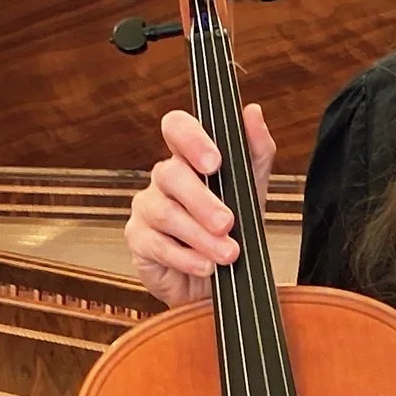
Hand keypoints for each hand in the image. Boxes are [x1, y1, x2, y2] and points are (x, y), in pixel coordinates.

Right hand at [124, 103, 274, 306]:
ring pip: (165, 213)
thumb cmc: (230, 232)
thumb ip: (256, 152)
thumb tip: (252, 112)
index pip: (177, 128)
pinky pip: (157, 245)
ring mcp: (147, 208)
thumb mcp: (252, 191)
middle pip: (170, 174)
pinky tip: (205, 266)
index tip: (215, 162)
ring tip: (226, 254)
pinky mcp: (138, 240)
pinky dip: (186, 258)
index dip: (191, 140)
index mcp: (189, 159)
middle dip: (202, 201)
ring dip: (200, 236)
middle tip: (227, 223)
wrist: (217, 284)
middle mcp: (164, 180)